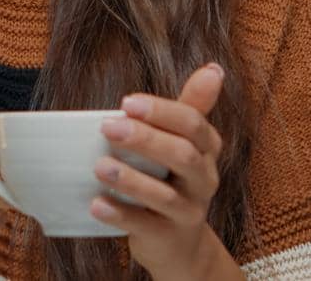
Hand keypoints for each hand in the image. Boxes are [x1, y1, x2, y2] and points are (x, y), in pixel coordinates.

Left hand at [91, 63, 242, 280]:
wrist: (179, 242)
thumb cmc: (175, 180)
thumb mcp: (185, 143)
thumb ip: (192, 107)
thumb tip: (214, 68)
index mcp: (208, 148)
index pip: (192, 124)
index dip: (161, 112)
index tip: (126, 102)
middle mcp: (205, 178)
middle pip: (182, 156)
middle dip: (146, 140)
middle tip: (108, 127)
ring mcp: (189, 211)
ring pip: (165, 194)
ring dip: (131, 180)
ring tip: (100, 167)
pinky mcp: (169, 237)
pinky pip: (146, 226)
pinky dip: (120, 214)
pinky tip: (97, 204)